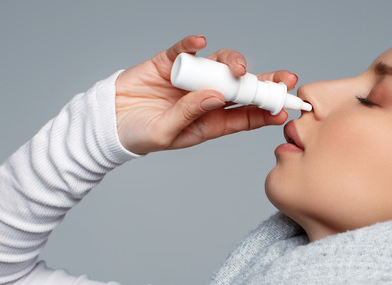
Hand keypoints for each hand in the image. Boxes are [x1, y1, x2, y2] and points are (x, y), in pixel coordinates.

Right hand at [115, 35, 298, 154]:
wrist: (107, 122)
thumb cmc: (139, 135)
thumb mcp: (167, 133)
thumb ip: (191, 114)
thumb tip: (217, 95)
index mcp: (210, 122)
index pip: (245, 115)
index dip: (266, 110)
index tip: (284, 108)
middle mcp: (205, 98)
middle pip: (241, 88)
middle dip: (264, 82)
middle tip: (284, 79)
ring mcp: (190, 79)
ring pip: (219, 65)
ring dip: (232, 63)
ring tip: (236, 67)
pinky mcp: (169, 63)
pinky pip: (184, 49)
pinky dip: (191, 44)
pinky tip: (199, 42)